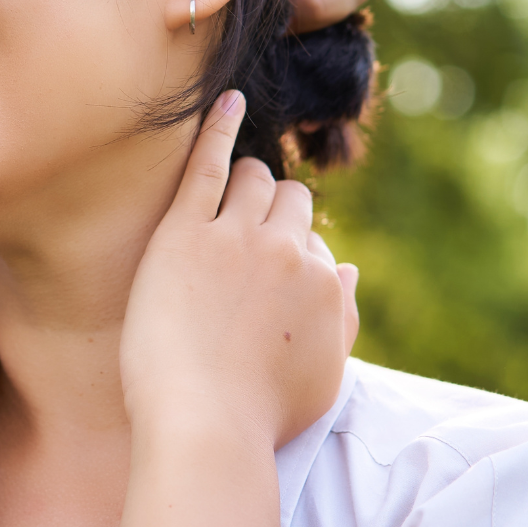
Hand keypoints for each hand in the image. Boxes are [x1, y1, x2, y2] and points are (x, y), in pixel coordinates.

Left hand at [118, 91, 359, 449]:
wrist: (203, 426)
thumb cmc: (258, 413)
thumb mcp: (323, 373)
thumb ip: (340, 316)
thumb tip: (344, 268)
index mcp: (323, 282)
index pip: (313, 240)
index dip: (287, 254)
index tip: (260, 274)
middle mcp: (287, 250)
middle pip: (289, 200)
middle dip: (271, 209)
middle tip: (238, 234)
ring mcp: (233, 237)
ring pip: (255, 178)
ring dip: (245, 179)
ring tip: (222, 198)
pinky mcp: (183, 233)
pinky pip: (206, 165)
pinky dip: (218, 127)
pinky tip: (223, 100)